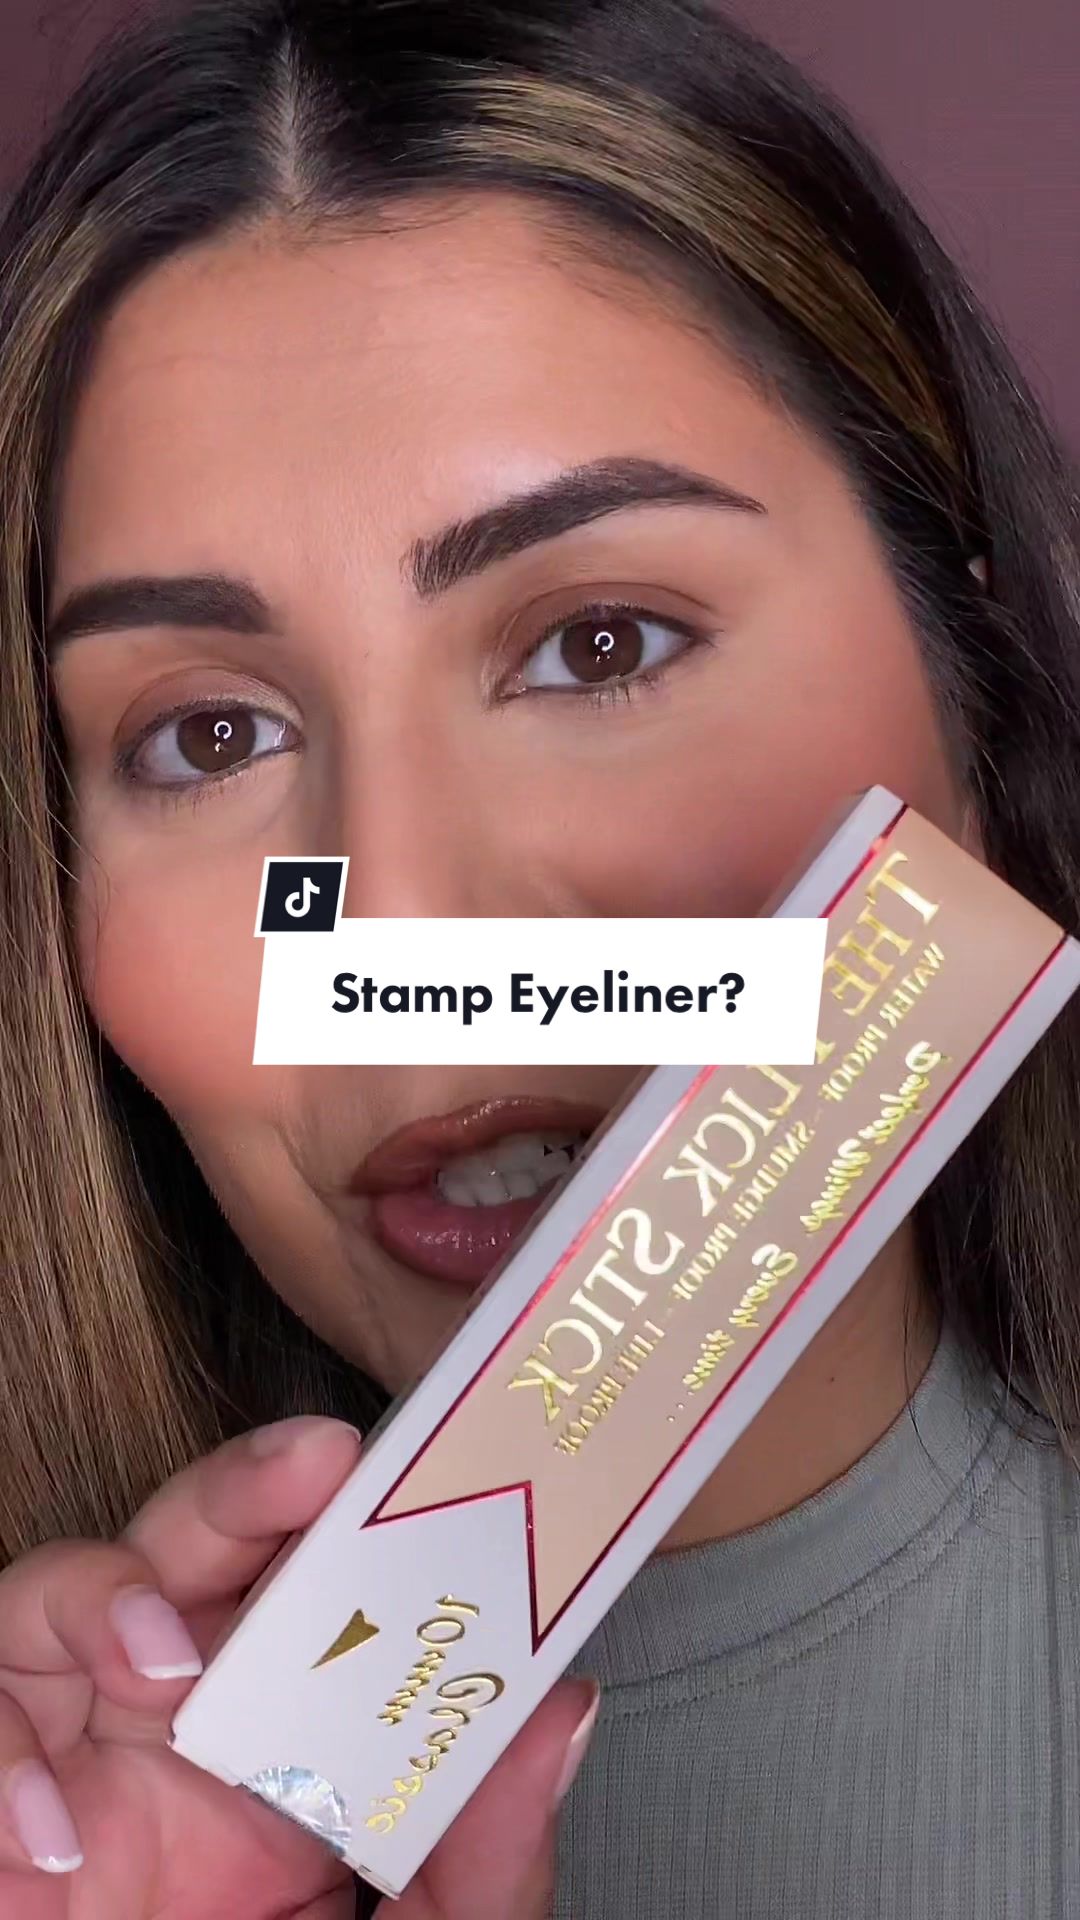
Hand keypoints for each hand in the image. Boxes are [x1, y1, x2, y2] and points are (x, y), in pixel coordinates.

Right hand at [0, 1417, 598, 1918]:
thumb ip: (486, 1857)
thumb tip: (564, 1708)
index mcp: (283, 1742)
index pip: (306, 1584)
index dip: (352, 1510)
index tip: (422, 1466)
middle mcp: (169, 1729)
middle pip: (182, 1548)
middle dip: (241, 1489)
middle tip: (319, 1463)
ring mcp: (66, 1768)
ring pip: (46, 1598)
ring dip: (101, 1594)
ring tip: (166, 1660)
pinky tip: (51, 1840)